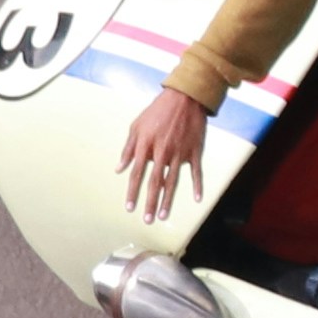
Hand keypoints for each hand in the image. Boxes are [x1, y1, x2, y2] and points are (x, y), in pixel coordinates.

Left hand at [116, 86, 211, 223]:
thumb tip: (119, 168)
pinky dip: (197, 186)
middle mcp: (163, 152)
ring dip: (168, 200)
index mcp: (146, 145)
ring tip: (163, 215)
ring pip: (173, 181)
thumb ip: (128, 149)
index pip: (137, 174)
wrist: (185, 97)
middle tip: (147, 220)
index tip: (130, 207)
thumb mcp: (136, 126)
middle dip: (150, 203)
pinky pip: (196, 172)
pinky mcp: (195, 151)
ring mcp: (180, 152)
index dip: (133, 192)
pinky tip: (197, 199)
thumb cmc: (158, 110)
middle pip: (155, 182)